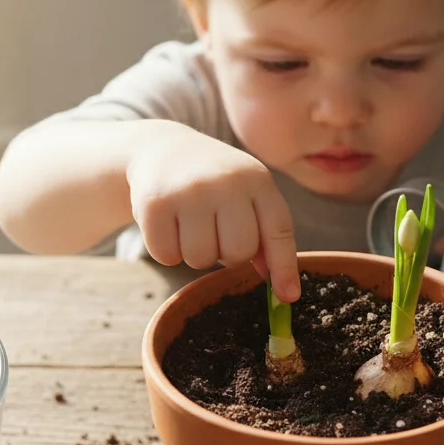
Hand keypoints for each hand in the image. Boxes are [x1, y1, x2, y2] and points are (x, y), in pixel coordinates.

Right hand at [127, 124, 299, 300]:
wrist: (161, 147)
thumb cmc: (213, 182)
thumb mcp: (246, 193)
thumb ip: (266, 235)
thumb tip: (284, 290)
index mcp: (257, 180)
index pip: (278, 231)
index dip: (284, 267)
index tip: (288, 297)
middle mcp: (227, 182)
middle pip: (237, 253)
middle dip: (225, 254)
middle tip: (214, 231)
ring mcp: (190, 191)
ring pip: (200, 259)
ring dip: (194, 253)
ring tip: (189, 224)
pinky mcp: (155, 203)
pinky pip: (166, 255)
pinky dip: (166, 251)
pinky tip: (167, 224)